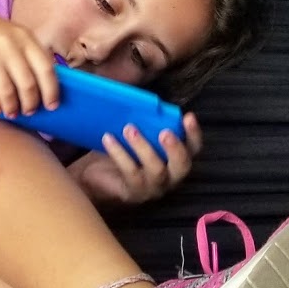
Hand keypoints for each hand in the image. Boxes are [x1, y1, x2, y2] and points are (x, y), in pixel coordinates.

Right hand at [0, 5, 59, 117]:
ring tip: (12, 112)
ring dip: (11, 107)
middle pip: (28, 84)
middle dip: (31, 103)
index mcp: (24, 36)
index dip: (51, 90)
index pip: (46, 68)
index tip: (52, 105)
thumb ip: (28, 53)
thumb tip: (45, 84)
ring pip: (7, 91)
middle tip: (29, 112)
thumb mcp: (11, 33)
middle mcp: (9, 45)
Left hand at [70, 113, 202, 205]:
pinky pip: (130, 173)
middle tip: (164, 132)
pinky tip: (108, 138)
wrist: (94, 177)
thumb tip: (139, 94)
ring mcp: (153, 187)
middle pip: (183, 166)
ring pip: (156, 170)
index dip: (194, 134)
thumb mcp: (135, 133)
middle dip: (176, 148)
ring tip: (129, 128)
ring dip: (143, 147)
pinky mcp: (133, 193)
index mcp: (175, 159)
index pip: (193, 149)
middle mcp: (170, 176)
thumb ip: (145, 120)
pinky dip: (120, 154)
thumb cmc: (121, 151)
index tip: (188, 116)